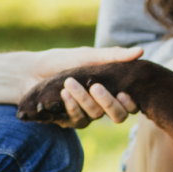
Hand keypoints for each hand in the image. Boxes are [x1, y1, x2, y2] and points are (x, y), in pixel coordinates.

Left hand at [26, 46, 141, 127]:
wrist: (32, 71)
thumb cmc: (62, 61)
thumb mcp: (88, 56)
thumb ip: (113, 56)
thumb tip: (141, 51)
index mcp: (110, 89)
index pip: (130, 103)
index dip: (130, 102)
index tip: (123, 92)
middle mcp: (101, 104)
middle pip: (118, 116)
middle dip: (109, 103)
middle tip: (96, 87)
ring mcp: (86, 114)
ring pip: (96, 115)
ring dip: (83, 99)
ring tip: (69, 83)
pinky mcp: (70, 120)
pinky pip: (78, 119)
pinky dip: (72, 106)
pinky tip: (64, 93)